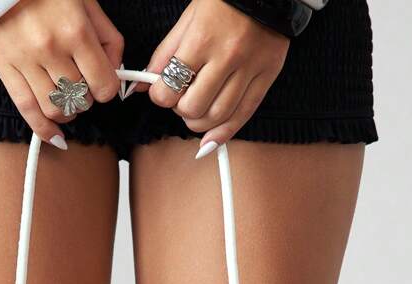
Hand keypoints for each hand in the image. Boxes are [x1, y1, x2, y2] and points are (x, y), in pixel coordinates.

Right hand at [0, 0, 123, 147]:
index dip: (106, 90)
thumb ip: (109, 40)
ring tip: (68, 101)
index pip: (102, 85)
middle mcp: (51, 49)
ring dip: (68, 113)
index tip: (102, 84)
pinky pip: (26, 109)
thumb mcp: (89, 4)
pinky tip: (55, 137)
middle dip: (86, 98)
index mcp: (76, 31)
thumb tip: (115, 73)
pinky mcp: (5, 68)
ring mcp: (26, 61)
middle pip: (80, 99)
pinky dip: (43, 130)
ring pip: (56, 109)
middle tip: (82, 86)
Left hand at [127, 0, 288, 155]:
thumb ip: (165, 54)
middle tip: (181, 99)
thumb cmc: (224, 1)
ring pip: (217, 116)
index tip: (161, 92)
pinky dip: (223, 134)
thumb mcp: (188, 19)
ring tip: (195, 111)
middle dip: (180, 109)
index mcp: (202, 39)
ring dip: (198, 122)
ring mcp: (250, 68)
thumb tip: (143, 85)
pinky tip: (210, 141)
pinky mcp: (268, 75)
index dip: (160, 96)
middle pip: (193, 107)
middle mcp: (227, 57)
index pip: (170, 88)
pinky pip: (244, 115)